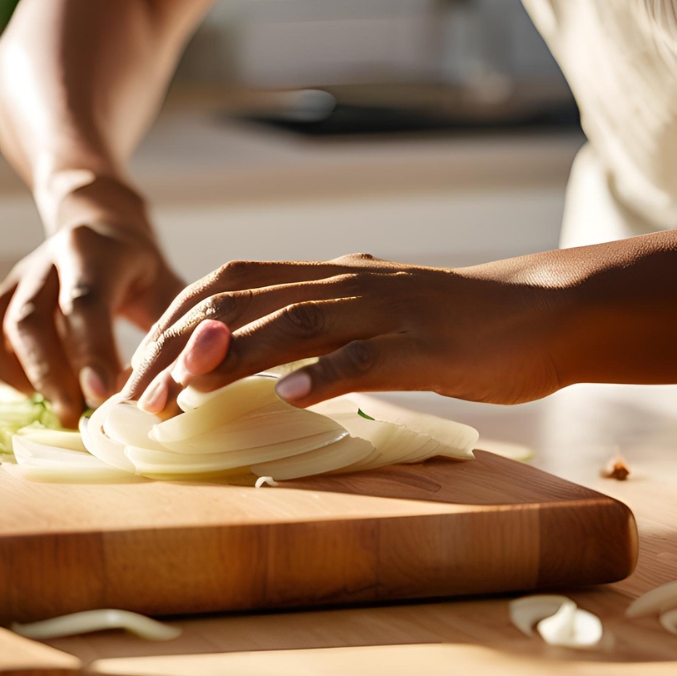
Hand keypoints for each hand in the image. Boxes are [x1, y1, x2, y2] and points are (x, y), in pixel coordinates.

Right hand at [0, 182, 182, 427]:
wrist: (98, 230)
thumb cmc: (137, 272)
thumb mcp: (165, 286)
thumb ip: (172, 330)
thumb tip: (173, 387)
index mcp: (90, 252)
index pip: (84, 300)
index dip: (90, 350)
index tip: (101, 393)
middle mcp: (43, 263)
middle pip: (29, 318)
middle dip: (49, 375)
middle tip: (74, 415)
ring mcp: (12, 283)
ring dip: (12, 379)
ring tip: (46, 409)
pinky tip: (16, 399)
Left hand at [121, 253, 569, 411]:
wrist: (538, 310)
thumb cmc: (449, 322)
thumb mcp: (371, 311)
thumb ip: (319, 319)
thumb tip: (264, 350)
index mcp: (324, 277)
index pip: (225, 286)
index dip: (174, 324)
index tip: (140, 370)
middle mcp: (342, 284)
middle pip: (238, 302)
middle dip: (178, 347)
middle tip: (138, 398)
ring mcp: (382, 311)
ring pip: (290, 322)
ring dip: (227, 360)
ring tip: (180, 398)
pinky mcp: (423, 344)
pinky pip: (366, 357)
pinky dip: (323, 374)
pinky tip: (287, 397)